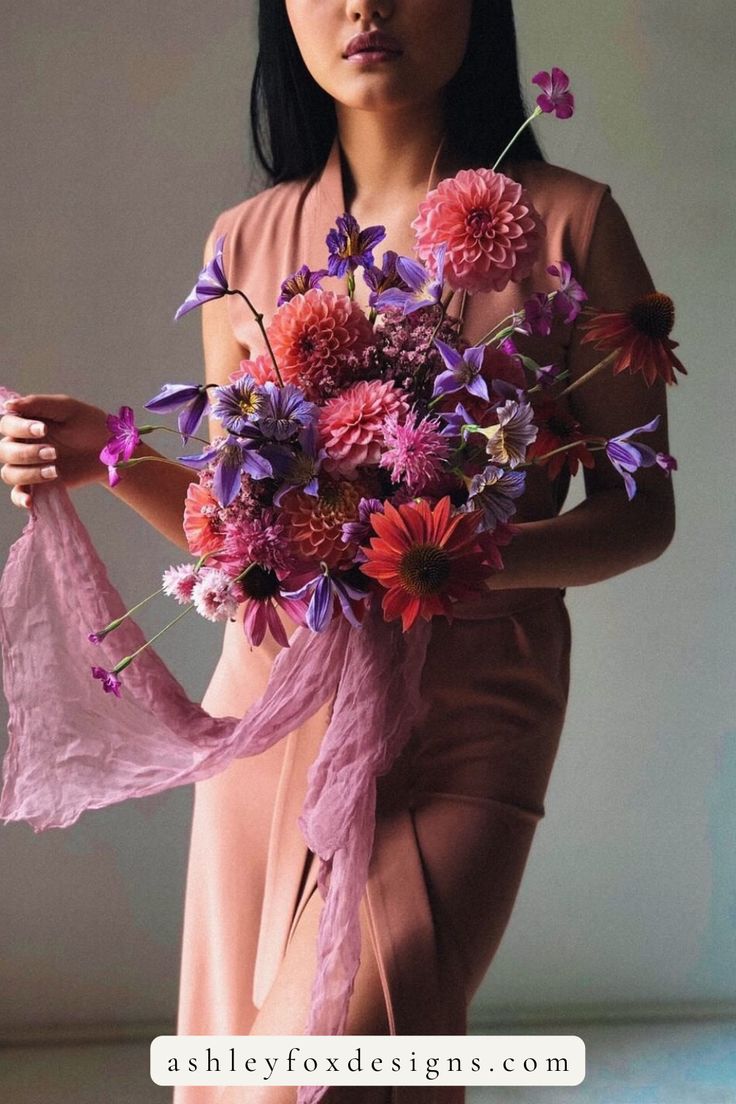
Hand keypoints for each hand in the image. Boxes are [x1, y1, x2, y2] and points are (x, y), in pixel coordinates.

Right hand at [0, 393, 112, 509]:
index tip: (44, 430)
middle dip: (26, 453)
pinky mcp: (39, 484)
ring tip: (55, 471)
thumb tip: (9, 405)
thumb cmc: (89, 424)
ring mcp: (29, 465)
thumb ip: (38, 404)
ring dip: (28, 473)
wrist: (110, 450)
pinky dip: (20, 498)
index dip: (20, 428)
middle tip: (54, 453)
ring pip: (9, 473)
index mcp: (25, 422)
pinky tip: (30, 501)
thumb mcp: (67, 408)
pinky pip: (18, 494)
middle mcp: (22, 443)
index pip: (6, 425)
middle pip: (4, 451)